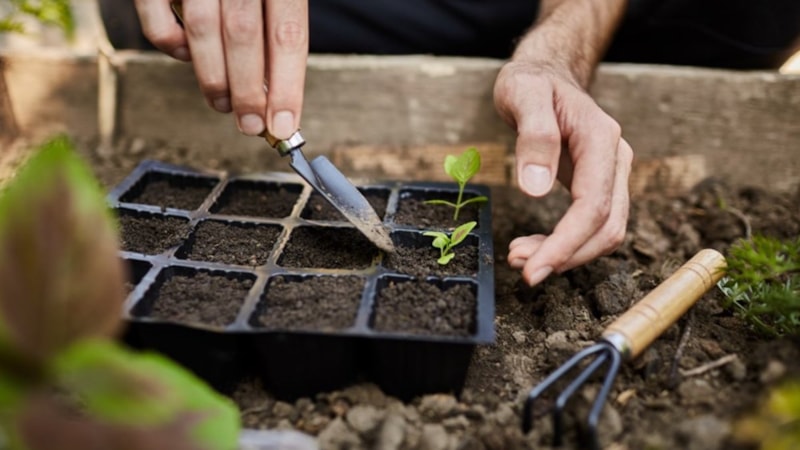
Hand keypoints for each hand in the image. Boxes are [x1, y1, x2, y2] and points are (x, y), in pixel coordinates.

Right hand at [133, 0, 307, 138]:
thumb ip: (275, 22)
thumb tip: (276, 87)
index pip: (289, 34)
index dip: (288, 86)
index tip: (285, 124)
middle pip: (245, 38)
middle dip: (250, 92)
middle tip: (252, 126)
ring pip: (203, 32)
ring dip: (214, 79)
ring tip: (225, 105)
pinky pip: (157, 20)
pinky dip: (171, 47)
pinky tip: (186, 57)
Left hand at [494, 60, 631, 285]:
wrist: (546, 73)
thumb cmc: (531, 82)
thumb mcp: (522, 95)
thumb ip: (533, 137)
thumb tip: (536, 190)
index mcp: (600, 139)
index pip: (592, 206)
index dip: (565, 244)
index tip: (533, 269)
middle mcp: (615, 159)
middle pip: (606, 226)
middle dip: (565, 255)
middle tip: (522, 269)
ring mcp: (611, 173)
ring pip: (604, 231)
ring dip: (566, 254)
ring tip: (520, 257)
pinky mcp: (598, 184)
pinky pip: (592, 224)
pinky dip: (566, 243)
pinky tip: (534, 247)